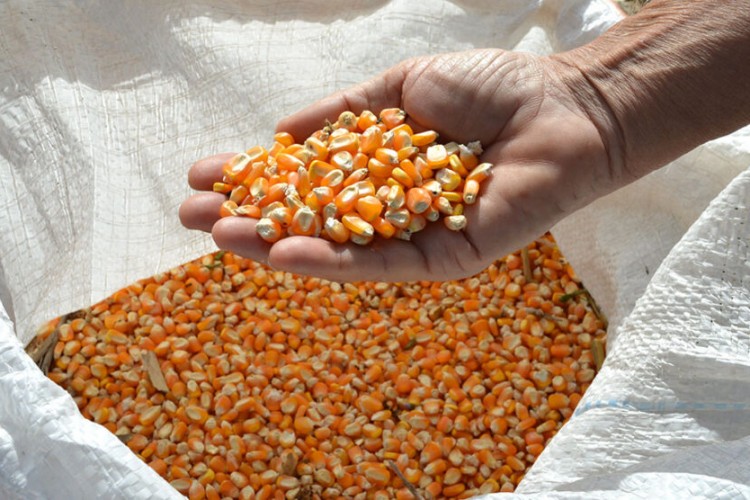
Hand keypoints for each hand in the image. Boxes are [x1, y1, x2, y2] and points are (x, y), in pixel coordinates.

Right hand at [180, 49, 620, 281]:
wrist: (560, 105)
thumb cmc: (487, 88)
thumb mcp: (398, 88)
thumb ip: (342, 114)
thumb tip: (282, 131)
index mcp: (377, 170)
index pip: (304, 181)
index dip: (255, 178)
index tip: (203, 174)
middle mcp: (389, 210)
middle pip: (311, 221)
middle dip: (251, 218)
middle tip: (191, 216)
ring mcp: (413, 238)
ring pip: (336, 250)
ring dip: (274, 245)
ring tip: (218, 236)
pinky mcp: (443, 259)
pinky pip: (380, 264)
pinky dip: (330, 260)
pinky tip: (281, 253)